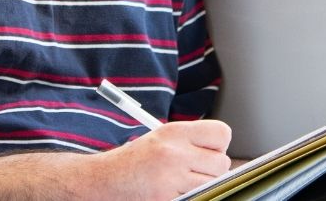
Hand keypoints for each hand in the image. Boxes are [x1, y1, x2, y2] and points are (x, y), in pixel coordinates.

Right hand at [82, 119, 231, 199]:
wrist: (103, 180)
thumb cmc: (134, 161)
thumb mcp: (161, 140)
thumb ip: (190, 143)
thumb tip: (222, 154)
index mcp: (174, 132)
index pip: (221, 133)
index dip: (218, 145)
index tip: (208, 152)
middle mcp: (174, 152)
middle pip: (222, 163)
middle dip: (212, 170)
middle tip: (193, 172)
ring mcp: (171, 177)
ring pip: (213, 184)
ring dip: (202, 186)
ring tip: (181, 183)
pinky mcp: (167, 198)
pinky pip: (197, 197)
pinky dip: (190, 196)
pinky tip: (173, 192)